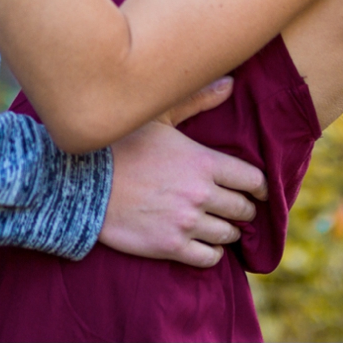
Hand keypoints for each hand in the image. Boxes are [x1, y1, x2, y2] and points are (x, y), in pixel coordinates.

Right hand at [98, 78, 267, 268]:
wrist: (83, 182)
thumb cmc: (121, 145)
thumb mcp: (159, 117)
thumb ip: (198, 101)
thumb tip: (230, 83)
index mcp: (203, 161)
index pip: (253, 180)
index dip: (259, 186)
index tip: (256, 190)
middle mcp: (201, 194)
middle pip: (244, 210)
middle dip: (243, 208)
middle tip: (235, 207)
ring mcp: (186, 222)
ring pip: (228, 235)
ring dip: (225, 230)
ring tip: (215, 224)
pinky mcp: (170, 246)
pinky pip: (208, 258)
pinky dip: (210, 252)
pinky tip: (201, 242)